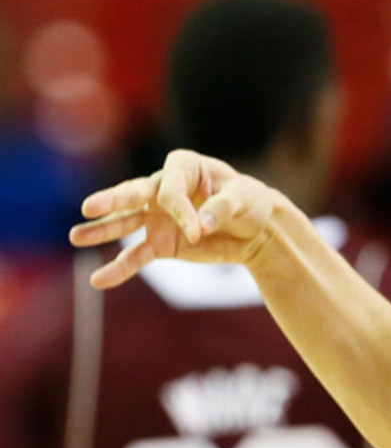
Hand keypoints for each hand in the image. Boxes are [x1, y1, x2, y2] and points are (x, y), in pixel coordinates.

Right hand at [69, 149, 278, 287]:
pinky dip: (119, 269)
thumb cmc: (250, 202)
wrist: (257, 229)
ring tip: (76, 237)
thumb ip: (222, 208)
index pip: (170, 188)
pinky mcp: (161, 243)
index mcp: (185, 167)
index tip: (198, 230)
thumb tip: (201, 224)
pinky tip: (98, 279)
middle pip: (134, 194)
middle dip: (113, 200)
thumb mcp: (244, 199)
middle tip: (89, 207)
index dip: (180, 211)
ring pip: (126, 224)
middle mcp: (164, 190)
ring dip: (103, 231)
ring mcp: (158, 217)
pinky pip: (137, 256)